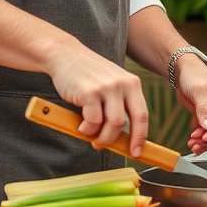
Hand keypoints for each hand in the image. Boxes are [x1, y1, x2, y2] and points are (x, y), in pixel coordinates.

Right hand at [45, 40, 148, 158]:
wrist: (64, 54)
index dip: (140, 137)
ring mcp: (107, 88)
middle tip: (102, 144)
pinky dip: (87, 129)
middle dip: (115, 140)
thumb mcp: (110, 83)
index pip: (142, 115)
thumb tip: (120, 137)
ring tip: (89, 134)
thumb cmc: (86, 74)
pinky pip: (93, 121)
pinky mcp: (90, 92)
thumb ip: (118, 104)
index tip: (137, 152)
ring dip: (100, 136)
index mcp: (132, 83)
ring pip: (112, 124)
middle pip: (128, 123)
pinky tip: (80, 125)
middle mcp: (123, 84)